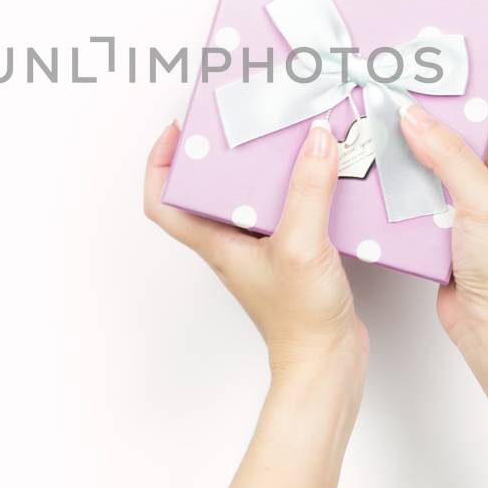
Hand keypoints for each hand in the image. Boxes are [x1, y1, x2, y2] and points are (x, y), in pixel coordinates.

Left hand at [144, 120, 366, 378]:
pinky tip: (326, 176)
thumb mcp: (301, 245)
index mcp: (215, 242)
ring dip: (267, 168)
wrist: (328, 363)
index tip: (178, 131)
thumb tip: (315, 139)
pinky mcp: (293, 254)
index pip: (163, 201)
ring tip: (289, 139)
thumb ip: (307, 190)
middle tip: (243, 124)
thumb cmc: (299, 321)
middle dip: (223, 153)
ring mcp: (262, 250)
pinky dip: (302, 188)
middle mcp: (232, 243)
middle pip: (210, 190)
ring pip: (252, 198)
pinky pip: (288, 210)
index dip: (160, 163)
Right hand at [398, 8, 487, 346]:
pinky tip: (398, 134)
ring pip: (467, 136)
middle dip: (482, 71)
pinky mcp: (458, 211)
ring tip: (422, 76)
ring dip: (446, 109)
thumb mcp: (481, 204)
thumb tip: (415, 116)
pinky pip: (440, 167)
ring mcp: (487, 193)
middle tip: (458, 37)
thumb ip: (449, 156)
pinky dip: (421, 148)